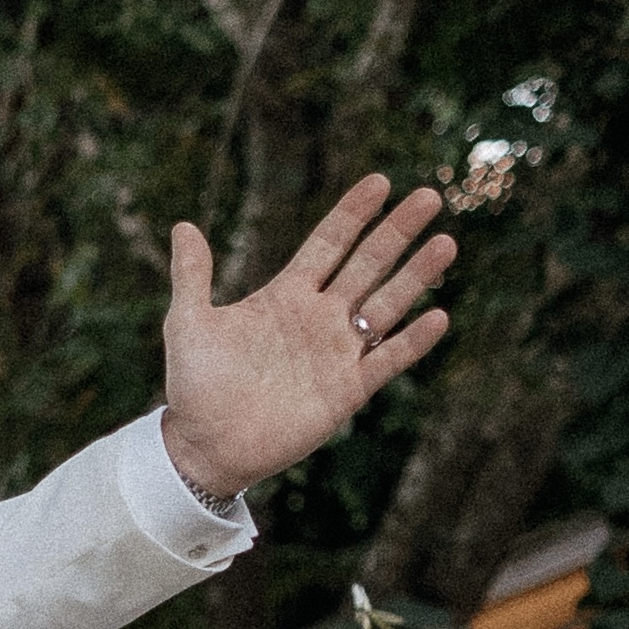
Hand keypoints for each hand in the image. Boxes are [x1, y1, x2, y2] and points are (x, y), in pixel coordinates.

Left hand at [158, 173, 456, 503]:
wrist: (204, 447)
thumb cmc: (194, 386)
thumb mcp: (189, 324)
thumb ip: (193, 275)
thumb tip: (183, 225)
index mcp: (286, 296)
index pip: (328, 244)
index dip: (353, 214)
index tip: (380, 181)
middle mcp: (318, 318)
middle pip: (367, 264)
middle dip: (397, 232)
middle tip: (429, 197)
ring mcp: (336, 353)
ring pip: (386, 306)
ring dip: (415, 276)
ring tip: (446, 243)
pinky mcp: (346, 391)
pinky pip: (386, 360)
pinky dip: (412, 342)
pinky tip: (438, 316)